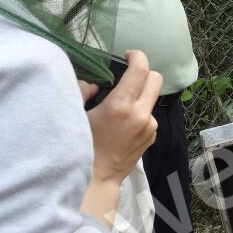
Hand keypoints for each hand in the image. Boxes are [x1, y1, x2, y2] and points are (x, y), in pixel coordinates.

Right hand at [87, 50, 161, 184]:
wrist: (96, 177)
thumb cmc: (82, 146)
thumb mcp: (76, 114)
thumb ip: (83, 90)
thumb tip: (95, 82)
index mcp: (121, 106)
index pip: (140, 70)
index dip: (137, 56)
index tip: (128, 55)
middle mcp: (141, 114)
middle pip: (156, 79)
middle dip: (144, 71)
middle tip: (129, 74)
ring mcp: (150, 127)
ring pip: (152, 99)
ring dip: (140, 95)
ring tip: (120, 106)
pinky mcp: (152, 137)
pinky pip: (149, 115)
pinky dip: (140, 112)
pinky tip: (123, 123)